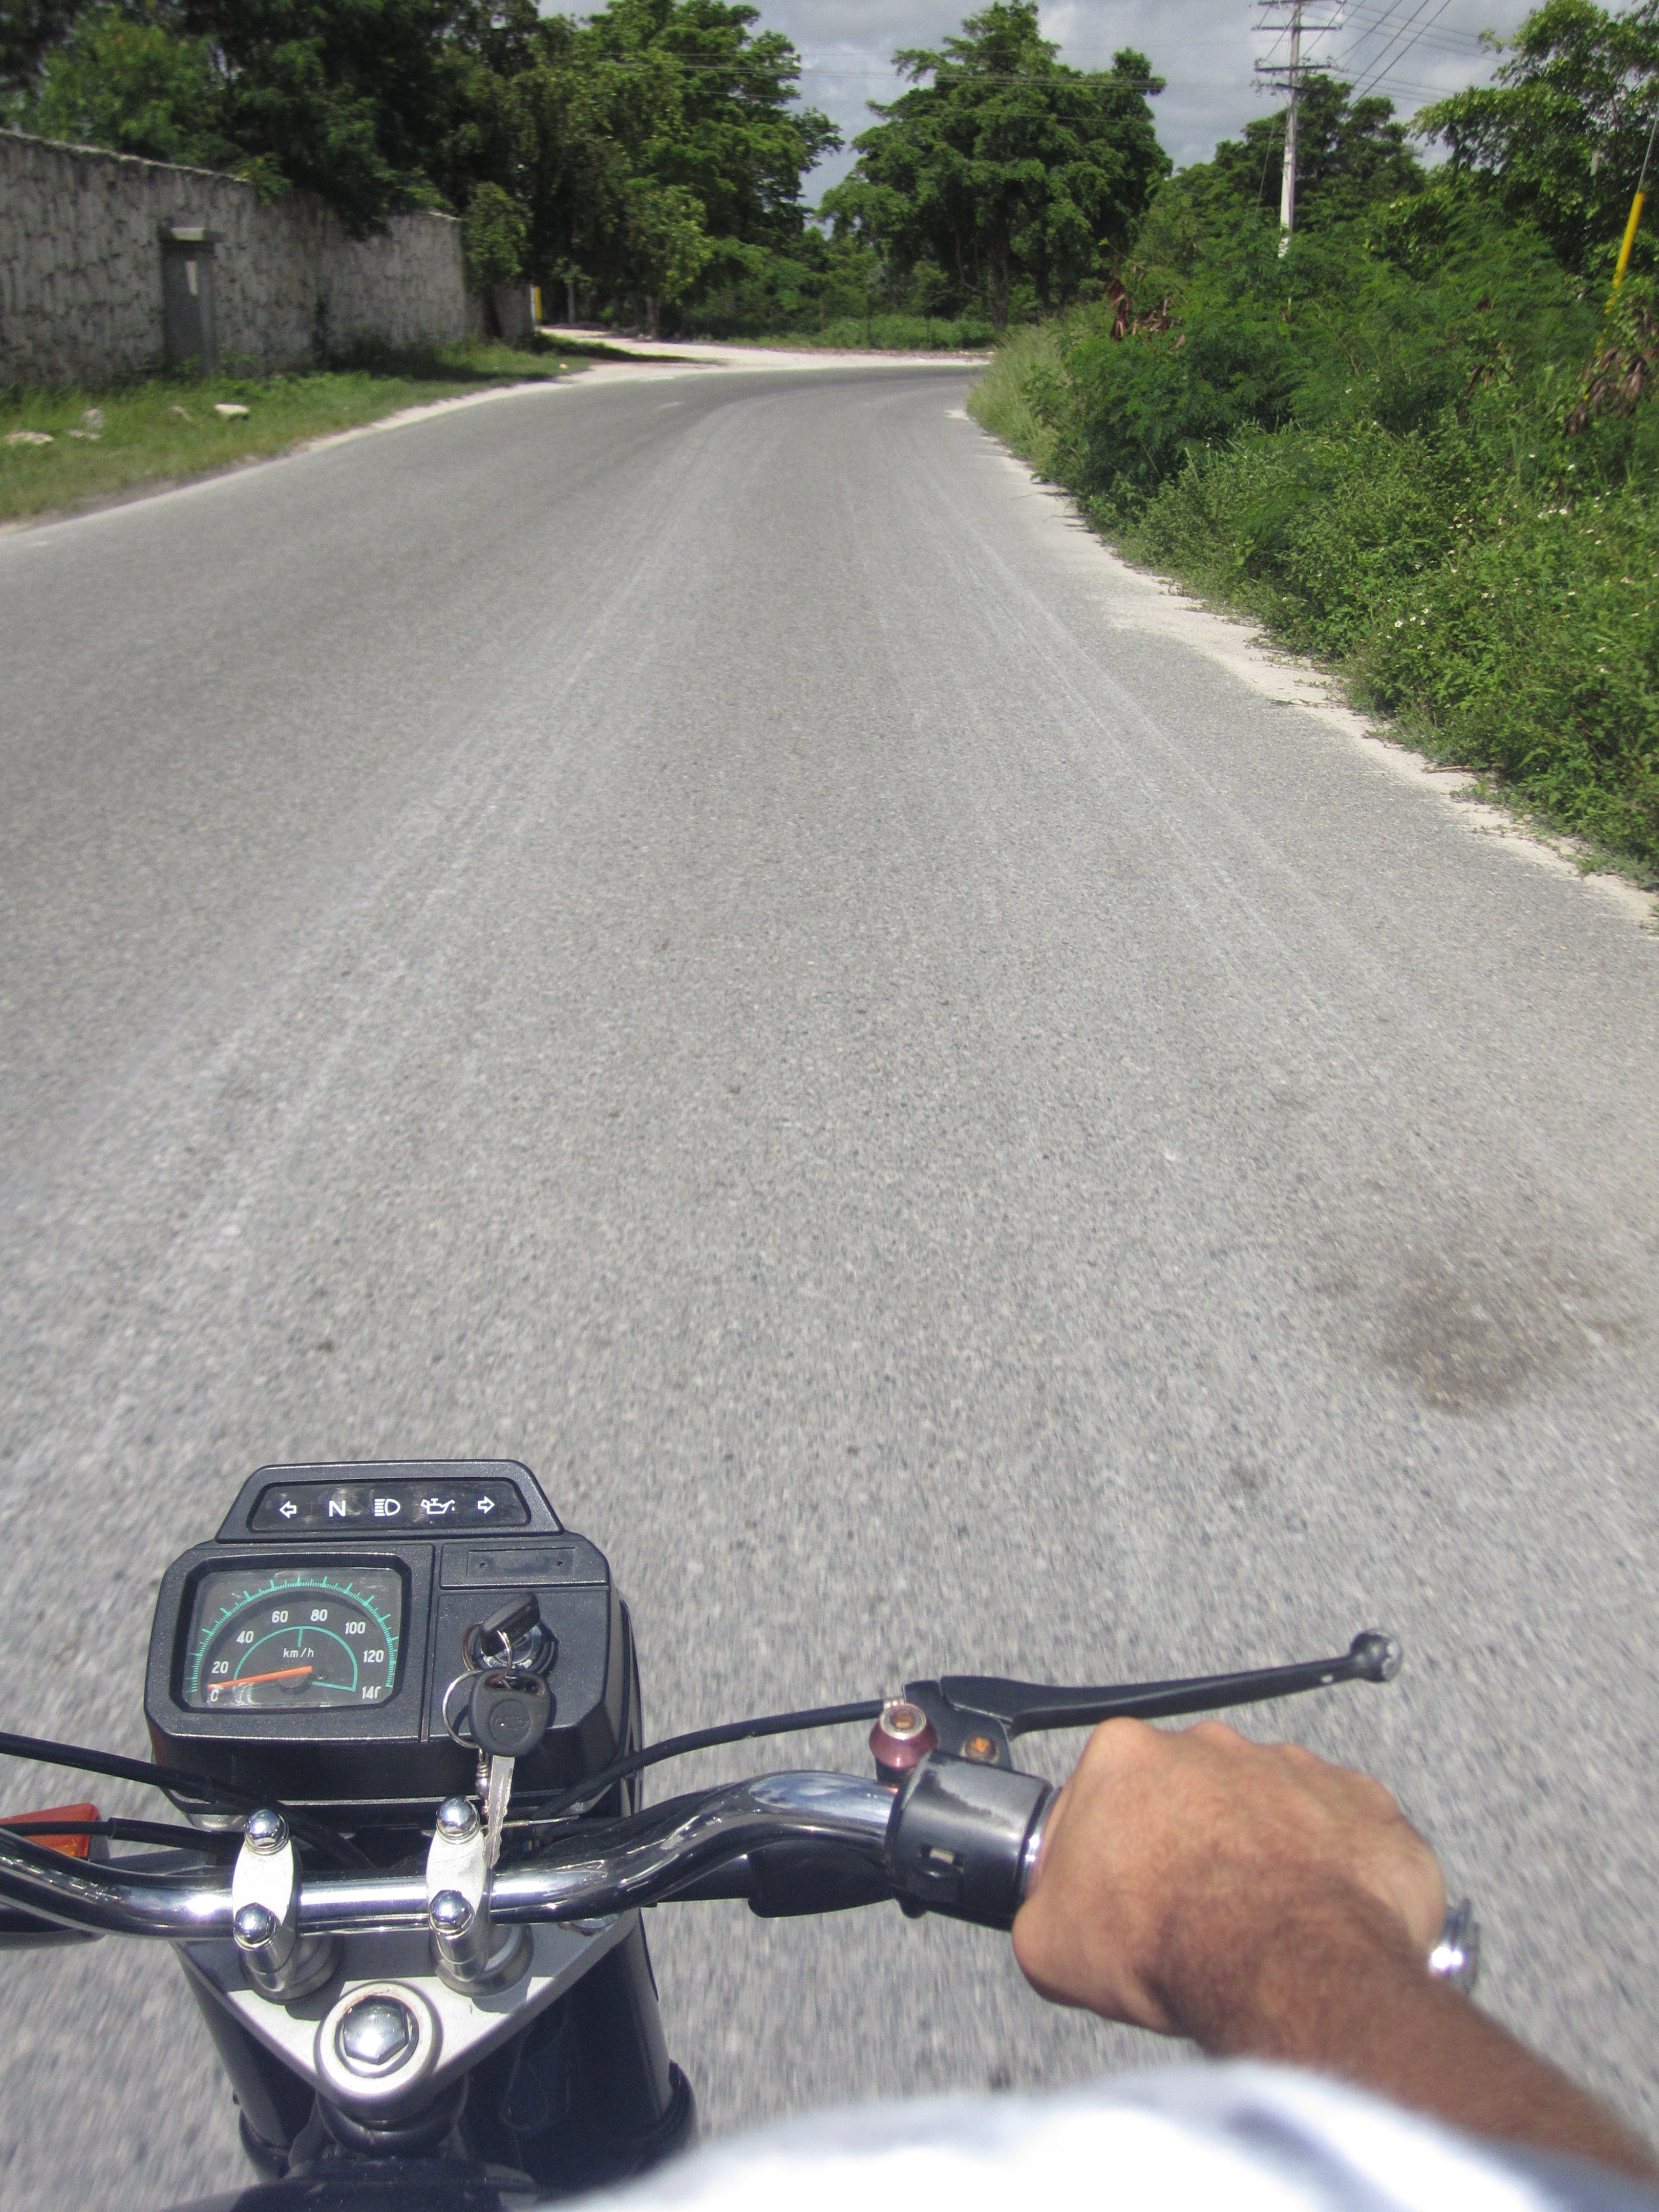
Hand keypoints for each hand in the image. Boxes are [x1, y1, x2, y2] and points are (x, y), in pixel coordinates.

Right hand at [1012, 1717, 1445, 2038]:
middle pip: (1189, 1794)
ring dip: (1265, 1855)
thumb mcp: (1047, 1942)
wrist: (1282, 1971)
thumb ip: (1043, 1908)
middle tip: (1191, 1916)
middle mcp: (1210, 1744)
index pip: (1103, 1793)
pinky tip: (1318, 1922)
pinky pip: (1344, 1836)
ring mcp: (1294, 1767)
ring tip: (1262, 1927)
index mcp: (1124, 1755)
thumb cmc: (1168, 1944)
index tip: (1119, 1896)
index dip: (1108, 1852)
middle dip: (1190, 1843)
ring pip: (1269, 1811)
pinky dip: (1336, 1874)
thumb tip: (1055, 1914)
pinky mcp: (1364, 1805)